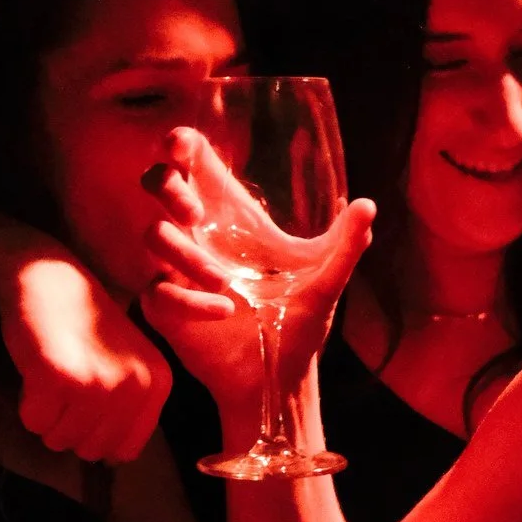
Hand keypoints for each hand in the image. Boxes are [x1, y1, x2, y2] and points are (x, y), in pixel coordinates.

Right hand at [1, 256, 170, 464]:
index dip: (96, 435)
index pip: (124, 450)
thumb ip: (130, 410)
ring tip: (51, 377)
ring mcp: (97, 383)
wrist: (50, 277)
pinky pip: (34, 422)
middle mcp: (133, 386)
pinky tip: (36, 371)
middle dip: (68, 428)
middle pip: (90, 450)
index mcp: (157, 384)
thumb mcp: (128, 364)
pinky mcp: (58, 378)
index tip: (86, 402)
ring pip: (59, 439)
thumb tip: (113, 461)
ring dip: (47, 417)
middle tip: (64, 386)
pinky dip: (27, 405)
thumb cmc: (85, 326)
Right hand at [138, 128, 374, 414]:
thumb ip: (346, 244)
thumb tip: (368, 206)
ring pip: (153, 237)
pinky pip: (158, 291)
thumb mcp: (326, 280)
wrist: (278, 376)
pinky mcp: (167, 308)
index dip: (180, 145)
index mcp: (233, 217)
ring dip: (186, 255)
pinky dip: (190, 301)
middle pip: (159, 186)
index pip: (195, 165)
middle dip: (168, 188)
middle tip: (194, 212)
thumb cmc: (297, 322)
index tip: (179, 146)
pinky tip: (222, 312)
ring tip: (225, 284)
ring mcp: (178, 270)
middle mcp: (200, 237)